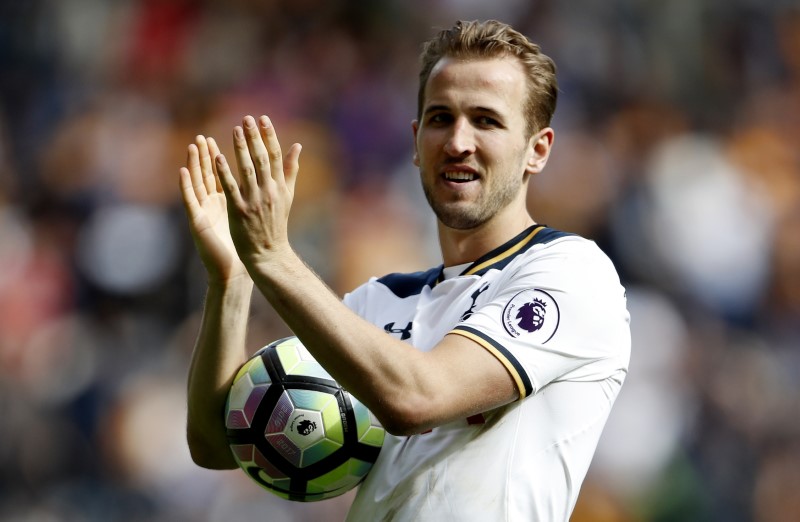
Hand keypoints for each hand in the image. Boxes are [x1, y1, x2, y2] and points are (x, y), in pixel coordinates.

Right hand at [179, 135, 249, 283]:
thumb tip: (267, 178)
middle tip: (203, 136)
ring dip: (194, 164)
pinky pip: (190, 201)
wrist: (241, 266)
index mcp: (226, 199)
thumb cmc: (247, 241)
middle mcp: (213, 203)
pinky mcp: (198, 222)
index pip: (222, 172)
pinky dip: (185, 185)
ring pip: (197, 183)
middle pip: (207, 174)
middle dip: (206, 155)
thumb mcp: (253, 211)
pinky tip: (182, 171)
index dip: (221, 155)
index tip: (222, 138)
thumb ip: (257, 192)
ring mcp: (204, 211)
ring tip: (192, 146)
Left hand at [214, 115, 301, 269]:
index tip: (262, 118)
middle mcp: (269, 191)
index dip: (269, 136)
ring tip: (234, 130)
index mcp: (280, 186)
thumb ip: (291, 170)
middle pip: (262, 159)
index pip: (276, 156)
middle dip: (254, 138)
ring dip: (240, 149)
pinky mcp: (239, 211)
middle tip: (246, 118)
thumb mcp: (287, 195)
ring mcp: (254, 201)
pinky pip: (231, 188)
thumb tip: (298, 146)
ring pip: (247, 170)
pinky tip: (218, 158)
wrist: (268, 253)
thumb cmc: (276, 223)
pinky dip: (225, 173)